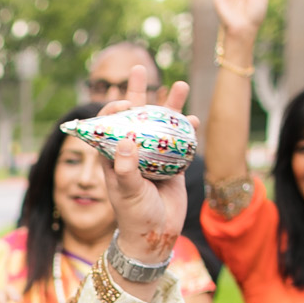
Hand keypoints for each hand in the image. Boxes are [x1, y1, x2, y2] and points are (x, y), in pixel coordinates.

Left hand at [102, 70, 192, 270]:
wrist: (156, 234)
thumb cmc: (134, 215)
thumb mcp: (127, 193)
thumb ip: (126, 169)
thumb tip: (126, 139)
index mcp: (114, 156)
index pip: (110, 124)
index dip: (115, 109)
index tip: (125, 102)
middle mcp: (133, 151)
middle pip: (134, 115)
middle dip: (138, 92)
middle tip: (139, 67)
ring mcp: (154, 156)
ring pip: (161, 124)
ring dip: (170, 105)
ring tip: (180, 85)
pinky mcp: (173, 164)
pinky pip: (181, 142)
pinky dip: (188, 130)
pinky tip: (194, 119)